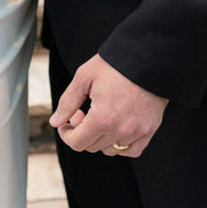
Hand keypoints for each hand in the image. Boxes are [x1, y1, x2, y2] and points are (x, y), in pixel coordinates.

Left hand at [50, 54, 167, 155]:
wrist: (149, 57)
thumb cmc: (115, 64)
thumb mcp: (84, 77)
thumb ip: (68, 102)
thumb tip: (55, 123)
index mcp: (102, 119)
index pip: (76, 143)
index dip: (66, 134)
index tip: (67, 121)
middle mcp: (121, 130)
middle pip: (91, 147)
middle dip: (81, 132)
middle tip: (82, 112)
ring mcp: (138, 131)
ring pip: (110, 150)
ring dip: (99, 139)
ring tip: (100, 117)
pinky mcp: (150, 129)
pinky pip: (132, 150)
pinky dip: (121, 145)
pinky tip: (116, 129)